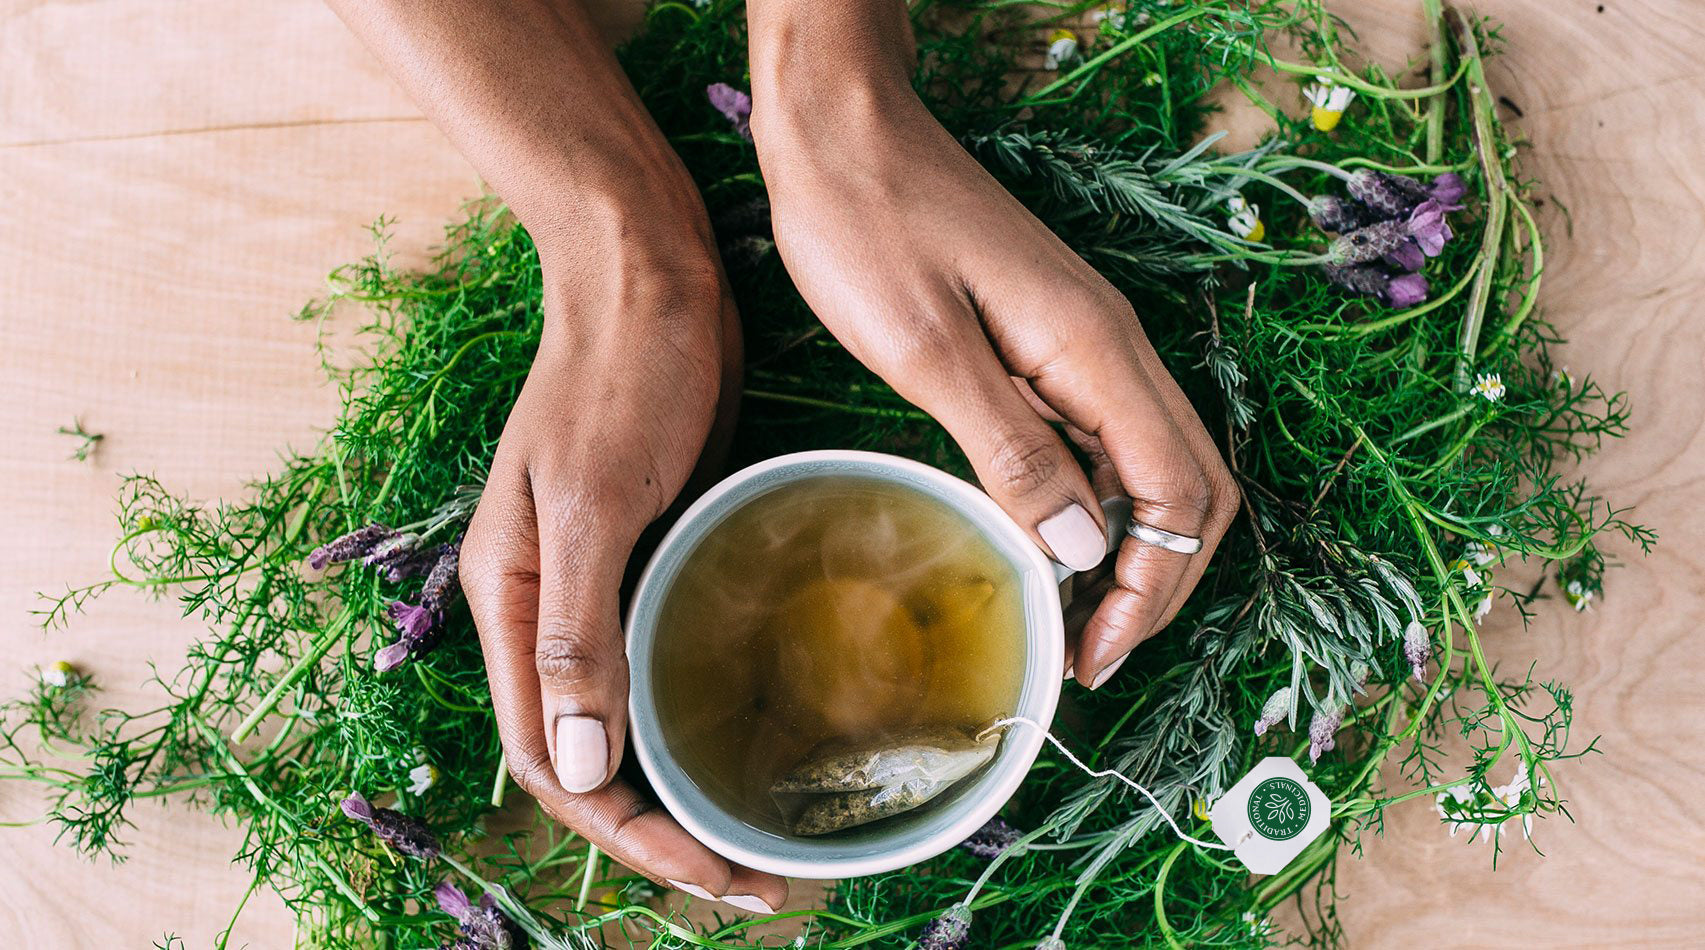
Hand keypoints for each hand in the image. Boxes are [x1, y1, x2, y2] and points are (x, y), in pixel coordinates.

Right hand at [459, 219, 785, 912]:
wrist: (650, 272)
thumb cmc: (619, 371)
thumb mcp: (596, 499)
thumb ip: (576, 632)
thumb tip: (579, 766)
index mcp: (509, 601)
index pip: (550, 760)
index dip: (627, 834)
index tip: (711, 873)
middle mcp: (544, 609)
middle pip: (590, 758)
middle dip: (664, 832)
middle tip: (759, 880)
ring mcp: (597, 586)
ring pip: (629, 721)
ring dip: (686, 788)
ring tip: (761, 840)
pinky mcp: (649, 556)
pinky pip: (665, 665)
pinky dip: (701, 719)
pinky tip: (758, 744)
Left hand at [749, 40, 1237, 687]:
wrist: (841, 129)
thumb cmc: (868, 223)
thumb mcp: (926, 348)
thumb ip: (1011, 447)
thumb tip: (1080, 547)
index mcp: (1096, 351)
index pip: (1179, 495)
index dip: (1153, 589)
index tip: (1094, 654)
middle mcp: (1111, 348)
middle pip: (1191, 487)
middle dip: (1160, 581)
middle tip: (1092, 652)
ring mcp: (1082, 343)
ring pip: (1149, 467)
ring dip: (1129, 550)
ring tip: (1071, 618)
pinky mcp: (1044, 341)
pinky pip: (1097, 438)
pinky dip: (1089, 504)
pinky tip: (1041, 539)